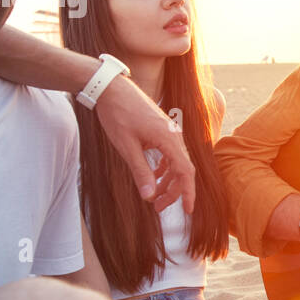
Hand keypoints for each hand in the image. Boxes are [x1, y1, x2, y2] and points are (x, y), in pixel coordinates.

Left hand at [94, 76, 196, 213]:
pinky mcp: (162, 130)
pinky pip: (170, 154)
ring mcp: (170, 132)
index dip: (188, 193)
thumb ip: (140, 172)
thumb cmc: (118, 114)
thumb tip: (149, 197)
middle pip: (182, 170)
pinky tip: (152, 176)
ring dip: (167, 181)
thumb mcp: (127, 147)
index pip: (185, 173)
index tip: (188, 211)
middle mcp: (175, 135)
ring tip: (153, 196)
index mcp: (169, 139)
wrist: (111, 88)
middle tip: (157, 207)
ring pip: (176, 163)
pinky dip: (163, 168)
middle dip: (173, 192)